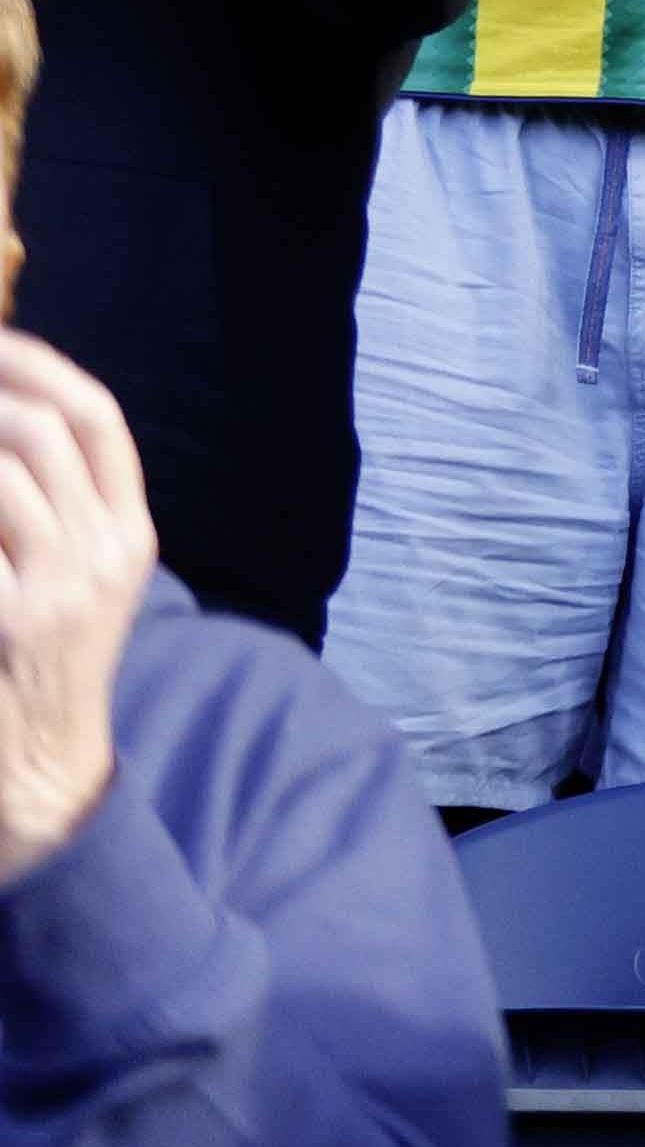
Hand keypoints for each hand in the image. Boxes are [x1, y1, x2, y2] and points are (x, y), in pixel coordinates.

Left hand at [0, 339, 150, 894]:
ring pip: (8, 474)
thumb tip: (9, 442)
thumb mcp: (81, 589)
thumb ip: (58, 519)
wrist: (45, 779)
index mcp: (130, 535)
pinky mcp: (12, 620)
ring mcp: (60, 587)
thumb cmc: (44, 676)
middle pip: (48, 431)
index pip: (99, 419)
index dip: (40, 367)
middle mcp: (106, 551)